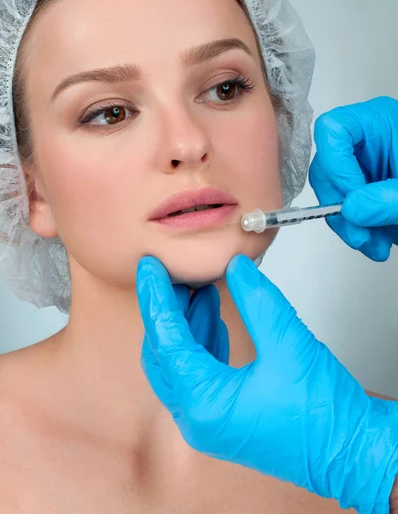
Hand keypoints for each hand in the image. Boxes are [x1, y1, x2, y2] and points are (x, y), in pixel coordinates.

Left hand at [137, 254, 397, 512]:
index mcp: (204, 404)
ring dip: (186, 325)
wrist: (352, 453)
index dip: (156, 297)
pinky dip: (201, 342)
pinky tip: (212, 318)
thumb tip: (234, 268)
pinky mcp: (223, 417)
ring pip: (179, 364)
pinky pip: (198, 374)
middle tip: (171, 276)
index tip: (149, 267)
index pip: (166, 340)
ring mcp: (209, 421)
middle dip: (167, 310)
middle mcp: (198, 418)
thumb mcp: (288, 343)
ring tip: (198, 290)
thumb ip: (256, 300)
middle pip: (163, 353)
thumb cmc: (324, 416)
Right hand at [309, 96, 397, 260]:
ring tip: (374, 243)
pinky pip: (345, 210)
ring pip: (333, 194)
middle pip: (328, 166)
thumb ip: (390, 199)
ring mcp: (364, 167)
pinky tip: (376, 241)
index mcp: (381, 121)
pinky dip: (358, 230)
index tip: (352, 196)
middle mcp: (368, 141)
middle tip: (360, 231)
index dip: (336, 164)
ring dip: (350, 225)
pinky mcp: (365, 191)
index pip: (334, 129)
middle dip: (341, 204)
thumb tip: (352, 209)